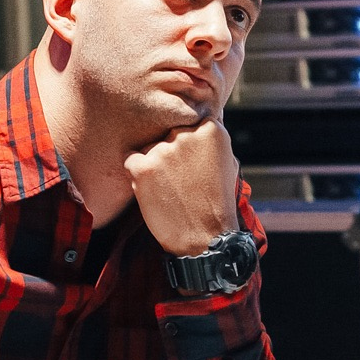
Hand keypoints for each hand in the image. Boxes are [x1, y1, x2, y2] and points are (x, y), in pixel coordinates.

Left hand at [125, 119, 239, 255]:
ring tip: (170, 190)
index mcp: (211, 129)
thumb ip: (209, 142)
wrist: (205, 237)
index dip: (188, 144)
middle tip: (180, 180)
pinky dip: (137, 173)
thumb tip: (194, 127)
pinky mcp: (144, 167)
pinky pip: (131, 160)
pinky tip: (152, 190)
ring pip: (149, 147)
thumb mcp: (227, 163)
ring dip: (154, 164)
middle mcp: (186, 134)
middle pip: (168, 134)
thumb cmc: (217, 203)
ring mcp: (163, 150)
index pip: (189, 122)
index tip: (192, 162)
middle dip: (171, 153)